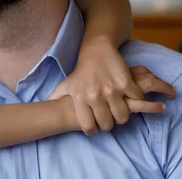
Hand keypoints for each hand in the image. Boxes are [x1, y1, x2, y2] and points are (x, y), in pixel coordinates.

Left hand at [49, 49, 175, 135]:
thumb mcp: (66, 84)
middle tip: (109, 116)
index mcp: (80, 98)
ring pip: (123, 117)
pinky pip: (136, 101)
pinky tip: (128, 97)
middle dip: (109, 123)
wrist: (96, 51)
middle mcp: (95, 95)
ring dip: (122, 115)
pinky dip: (136, 101)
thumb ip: (56, 97)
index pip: (89, 127)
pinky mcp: (126, 83)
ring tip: (119, 109)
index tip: (96, 126)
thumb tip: (45, 107)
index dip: (93, 130)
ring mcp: (112, 89)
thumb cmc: (81, 72)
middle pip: (107, 124)